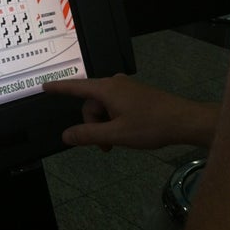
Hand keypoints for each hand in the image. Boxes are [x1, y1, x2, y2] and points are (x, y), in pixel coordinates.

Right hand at [43, 74, 218, 149]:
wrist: (185, 121)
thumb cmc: (151, 126)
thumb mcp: (116, 134)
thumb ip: (88, 135)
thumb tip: (65, 136)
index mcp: (107, 89)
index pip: (75, 87)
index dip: (59, 88)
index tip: (44, 86)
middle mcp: (115, 84)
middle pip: (91, 104)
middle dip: (93, 125)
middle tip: (106, 146)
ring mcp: (126, 88)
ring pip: (103, 108)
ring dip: (105, 126)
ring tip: (117, 142)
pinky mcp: (135, 95)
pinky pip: (115, 106)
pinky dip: (114, 121)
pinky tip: (126, 133)